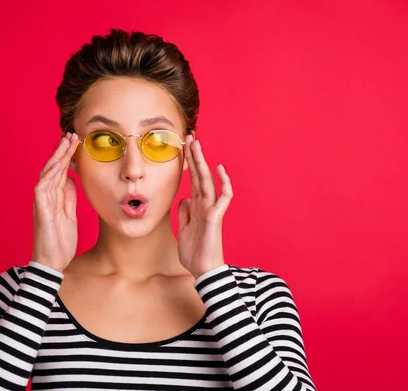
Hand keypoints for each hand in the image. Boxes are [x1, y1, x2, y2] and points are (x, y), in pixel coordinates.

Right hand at [31, 132, 80, 272]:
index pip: (60, 171)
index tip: (76, 142)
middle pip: (53, 168)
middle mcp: (45, 197)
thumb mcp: (70, 215)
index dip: (67, 156)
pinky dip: (49, 176)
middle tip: (72, 134)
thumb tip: (71, 179)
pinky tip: (57, 164)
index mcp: (53, 197)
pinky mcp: (41, 212)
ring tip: (66, 142)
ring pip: (47, 174)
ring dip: (57, 157)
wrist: (52, 263)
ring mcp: (42, 203)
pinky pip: (42, 189)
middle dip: (62, 151)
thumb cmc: (60, 241)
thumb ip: (68, 198)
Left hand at [177, 135, 233, 278]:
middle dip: (194, 157)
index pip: (193, 181)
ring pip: (208, 181)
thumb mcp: (183, 229)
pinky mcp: (216, 217)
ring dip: (202, 162)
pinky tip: (220, 169)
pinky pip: (223, 197)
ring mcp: (211, 209)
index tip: (184, 149)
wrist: (202, 271)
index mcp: (196, 207)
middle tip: (190, 137)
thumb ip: (185, 212)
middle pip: (200, 176)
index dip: (189, 165)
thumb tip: (185, 198)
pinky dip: (224, 183)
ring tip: (197, 145)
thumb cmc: (194, 253)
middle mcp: (204, 205)